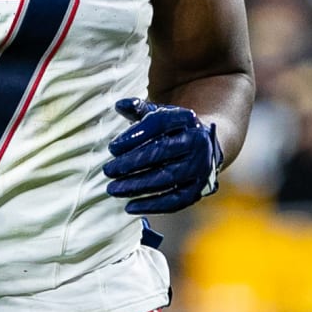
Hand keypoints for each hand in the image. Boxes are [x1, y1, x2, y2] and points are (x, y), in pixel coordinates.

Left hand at [104, 98, 222, 213]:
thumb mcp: (158, 114)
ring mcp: (200, 166)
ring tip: (113, 189)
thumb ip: (138, 108)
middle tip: (108, 171)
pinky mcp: (199, 189)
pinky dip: (152, 205)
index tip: (112, 148)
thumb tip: (119, 105)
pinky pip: (175, 200)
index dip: (135, 135)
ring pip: (167, 178)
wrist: (203, 147)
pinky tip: (130, 206)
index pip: (159, 124)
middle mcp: (197, 141)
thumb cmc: (171, 130)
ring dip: (137, 186)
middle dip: (131, 163)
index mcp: (186, 118)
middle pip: (161, 152)